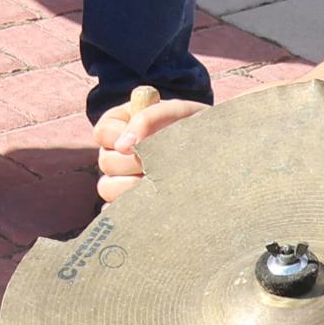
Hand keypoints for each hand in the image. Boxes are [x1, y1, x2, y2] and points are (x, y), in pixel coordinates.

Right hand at [91, 85, 202, 203]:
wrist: (221, 155)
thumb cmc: (197, 127)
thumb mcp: (179, 112)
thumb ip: (150, 117)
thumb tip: (124, 144)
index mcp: (122, 126)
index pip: (102, 132)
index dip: (119, 137)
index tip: (143, 141)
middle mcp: (119, 154)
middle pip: (105, 162)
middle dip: (132, 163)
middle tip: (160, 163)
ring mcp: (123, 181)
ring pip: (107, 188)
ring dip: (131, 187)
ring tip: (159, 184)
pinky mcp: (131, 205)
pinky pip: (116, 212)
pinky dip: (130, 210)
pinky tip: (152, 204)